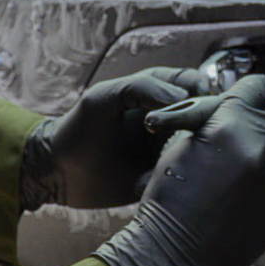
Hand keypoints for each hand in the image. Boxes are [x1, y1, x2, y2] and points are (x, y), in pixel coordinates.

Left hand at [20, 67, 199, 210]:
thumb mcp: (104, 96)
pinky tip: (156, 180)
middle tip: (180, 139)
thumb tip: (185, 99)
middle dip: (202, 127)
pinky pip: (186, 177)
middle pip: (206, 118)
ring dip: (193, 155)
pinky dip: (181, 179)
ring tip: (165, 161)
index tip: (188, 107)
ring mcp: (168, 150)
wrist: (58, 173)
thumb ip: (143, 87)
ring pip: (201, 148)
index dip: (199, 93)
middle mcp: (168, 122)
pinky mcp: (163, 178)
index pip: (196, 85)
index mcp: (157, 96)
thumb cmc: (77, 128)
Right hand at [94, 74, 264, 265]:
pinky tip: (240, 194)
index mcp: (231, 124)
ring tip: (237, 168)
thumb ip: (212, 120)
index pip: (258, 86)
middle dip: (264, 117)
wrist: (171, 253)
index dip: (252, 88)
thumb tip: (234, 106)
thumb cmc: (166, 197)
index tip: (252, 92)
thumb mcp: (178, 144)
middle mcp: (261, 147)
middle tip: (247, 127)